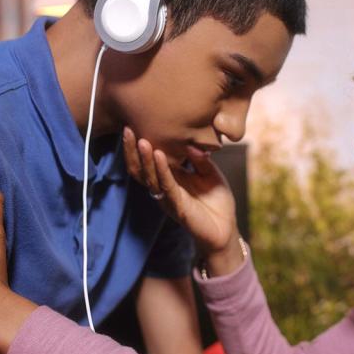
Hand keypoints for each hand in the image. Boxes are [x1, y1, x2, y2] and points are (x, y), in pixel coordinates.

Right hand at [122, 127, 238, 255]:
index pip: (148, 160)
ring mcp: (168, 198)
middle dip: (132, 150)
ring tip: (141, 141)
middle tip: (127, 129)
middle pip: (140, 169)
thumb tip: (190, 141)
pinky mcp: (177, 207)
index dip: (139, 145)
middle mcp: (163, 187)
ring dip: (144, 159)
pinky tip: (158, 155)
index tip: (133, 124)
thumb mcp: (209, 172)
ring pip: (149, 178)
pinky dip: (161, 170)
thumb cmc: (216, 200)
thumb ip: (199, 157)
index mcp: (169, 177)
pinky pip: (166, 186)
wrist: (226, 229)